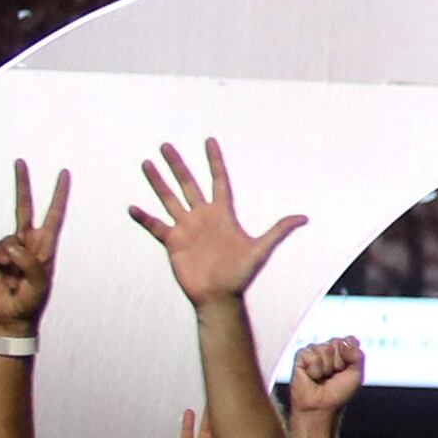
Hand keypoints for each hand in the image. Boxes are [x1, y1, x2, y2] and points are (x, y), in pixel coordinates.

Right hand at [0, 161, 65, 334]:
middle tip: (20, 161)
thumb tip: (14, 246)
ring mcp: (9, 247)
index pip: (55, 214)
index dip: (59, 194)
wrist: (10, 315)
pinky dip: (0, 259)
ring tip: (15, 276)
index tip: (64, 174)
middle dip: (23, 184)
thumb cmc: (32, 299)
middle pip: (25, 207)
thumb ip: (31, 262)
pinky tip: (3, 271)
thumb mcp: (41, 282)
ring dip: (13, 257)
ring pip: (10, 238)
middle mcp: (27, 241)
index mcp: (46, 245)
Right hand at [130, 140, 306, 307]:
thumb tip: (303, 218)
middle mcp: (203, 216)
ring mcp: (186, 228)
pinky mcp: (173, 243)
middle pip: (188, 184)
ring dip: (158, 182)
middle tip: (166, 145)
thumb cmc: (241, 274)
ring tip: (147, 164)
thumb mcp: (261, 249)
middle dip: (178, 165)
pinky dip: (144, 217)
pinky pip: (156, 226)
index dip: (214, 161)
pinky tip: (133, 207)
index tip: (209, 141)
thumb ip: (278, 230)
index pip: (218, 180)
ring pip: (169, 199)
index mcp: (223, 214)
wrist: (220, 296)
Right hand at [290, 335, 365, 412]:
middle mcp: (328, 350)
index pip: (349, 340)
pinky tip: (312, 377)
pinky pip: (310, 355)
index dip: (350, 354)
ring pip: (324, 348)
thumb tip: (343, 342)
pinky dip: (314, 369)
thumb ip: (357, 355)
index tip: (347, 369)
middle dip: (339, 361)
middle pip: (338, 342)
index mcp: (342, 352)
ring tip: (322, 377)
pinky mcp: (300, 358)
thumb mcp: (356, 374)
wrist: (321, 407)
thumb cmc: (338, 393)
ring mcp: (314, 353)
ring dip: (326, 367)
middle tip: (333, 375)